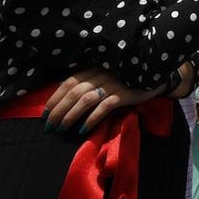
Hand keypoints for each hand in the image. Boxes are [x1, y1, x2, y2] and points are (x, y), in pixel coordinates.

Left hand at [44, 68, 159, 132]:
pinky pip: (104, 107)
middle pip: (73, 92)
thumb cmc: (124, 79)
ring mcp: (112, 84)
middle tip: (49, 126)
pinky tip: (83, 129)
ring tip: (61, 129)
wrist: (153, 78)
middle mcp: (100, 74)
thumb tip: (62, 95)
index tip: (44, 114)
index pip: (68, 83)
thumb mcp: (104, 76)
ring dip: (70, 115)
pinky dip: (91, 118)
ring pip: (85, 99)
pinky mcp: (123, 94)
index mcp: (93, 69)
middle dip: (58, 110)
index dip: (54, 98)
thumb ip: (86, 81)